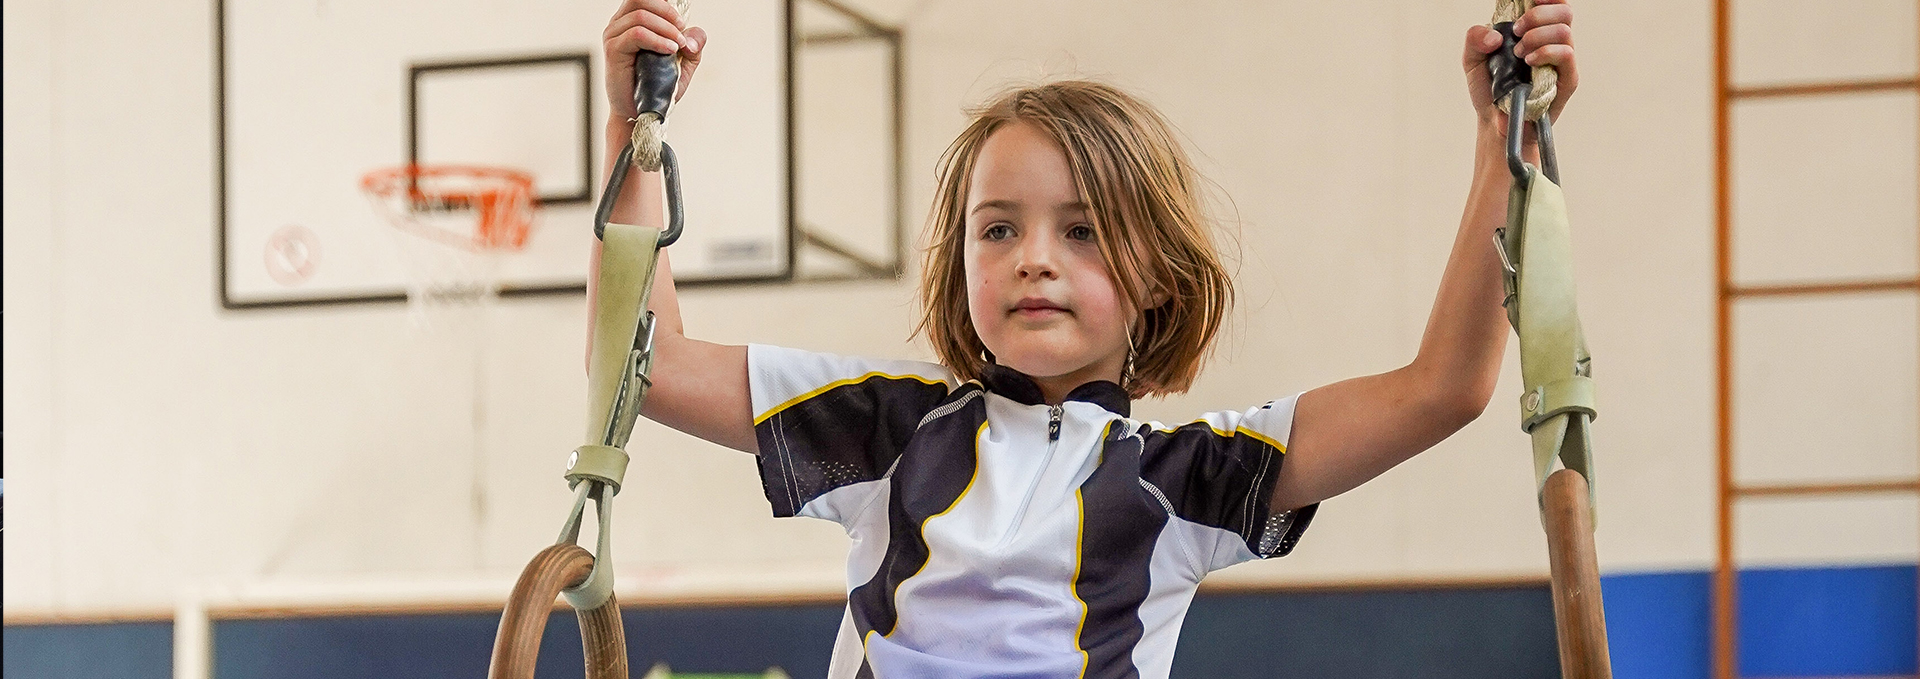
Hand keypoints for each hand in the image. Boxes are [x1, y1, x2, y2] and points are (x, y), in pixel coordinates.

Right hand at [602, 0, 706, 121]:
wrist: (643, 112)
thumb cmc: (658, 87)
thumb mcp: (684, 63)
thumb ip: (693, 44)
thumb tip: (693, 33)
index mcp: (632, 21)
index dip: (666, 4)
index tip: (681, 24)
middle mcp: (619, 24)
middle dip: (669, 14)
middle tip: (682, 35)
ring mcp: (613, 35)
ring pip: (641, 15)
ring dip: (666, 29)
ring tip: (678, 47)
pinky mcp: (613, 50)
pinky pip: (637, 34)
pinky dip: (658, 40)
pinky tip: (669, 51)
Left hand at [1462, 0, 1578, 125]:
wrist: (1494, 122)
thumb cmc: (1489, 89)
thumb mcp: (1472, 60)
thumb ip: (1474, 39)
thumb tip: (1494, 36)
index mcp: (1535, 31)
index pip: (1554, 4)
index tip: (1531, 0)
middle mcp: (1552, 42)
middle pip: (1564, 12)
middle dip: (1538, 15)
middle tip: (1517, 31)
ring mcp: (1561, 60)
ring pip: (1564, 31)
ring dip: (1537, 37)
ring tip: (1519, 54)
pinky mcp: (1567, 79)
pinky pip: (1566, 54)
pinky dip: (1546, 52)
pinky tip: (1529, 61)